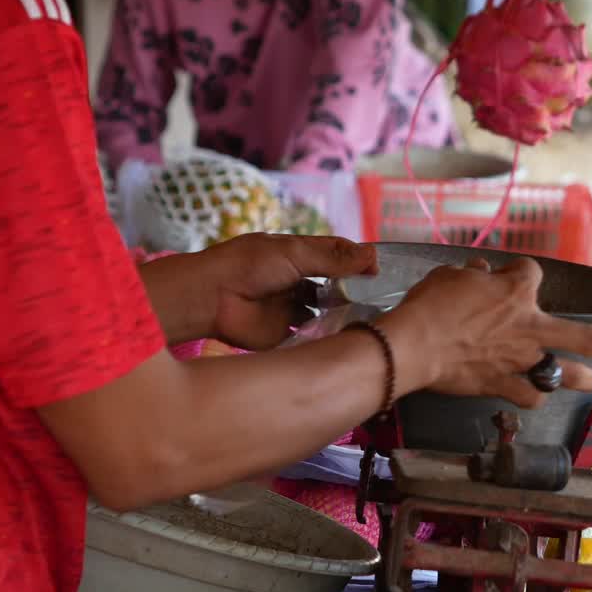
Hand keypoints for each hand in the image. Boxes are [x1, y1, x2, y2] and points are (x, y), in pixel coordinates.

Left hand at [203, 234, 378, 349]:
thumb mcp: (295, 254)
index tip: (380, 272)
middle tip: (381, 300)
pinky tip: (346, 337)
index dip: (358, 260)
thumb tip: (372, 255)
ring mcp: (292, 307)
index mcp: (299, 254)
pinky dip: (326, 335)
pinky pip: (312, 334)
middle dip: (354, 289)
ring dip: (342, 313)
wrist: (211, 298)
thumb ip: (333, 259)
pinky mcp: (286, 332)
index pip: (337, 254)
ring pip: (326, 310)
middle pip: (335, 284)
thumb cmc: (248, 265)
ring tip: (368, 319)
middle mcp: (298, 280)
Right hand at [377, 257, 591, 408]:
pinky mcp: (501, 385)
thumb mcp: (449, 276)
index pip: (531, 273)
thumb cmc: (429, 305)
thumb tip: (478, 273)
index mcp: (515, 290)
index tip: (509, 275)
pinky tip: (536, 397)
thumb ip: (470, 275)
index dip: (520, 273)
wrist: (413, 345)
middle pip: (584, 335)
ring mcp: (519, 359)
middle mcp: (528, 325)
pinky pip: (529, 396)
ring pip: (564, 373)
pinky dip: (534, 397)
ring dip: (582, 378)